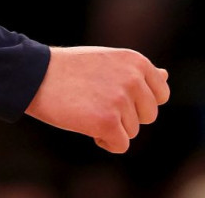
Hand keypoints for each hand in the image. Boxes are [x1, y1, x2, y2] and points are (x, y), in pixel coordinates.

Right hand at [24, 44, 169, 153]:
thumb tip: (165, 76)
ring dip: (112, 127)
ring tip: (88, 108)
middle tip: (98, 101)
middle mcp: (133, 78)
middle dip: (126, 116)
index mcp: (135, 60)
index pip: (161, 93)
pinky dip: (104, 141)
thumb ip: (136, 72)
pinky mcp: (108, 121)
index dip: (140, 101)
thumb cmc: (71, 68)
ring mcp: (121, 100)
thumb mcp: (108, 61)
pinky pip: (120, 145)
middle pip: (148, 115)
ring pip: (132, 131)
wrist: (38, 74)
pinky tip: (86, 124)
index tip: (117, 96)